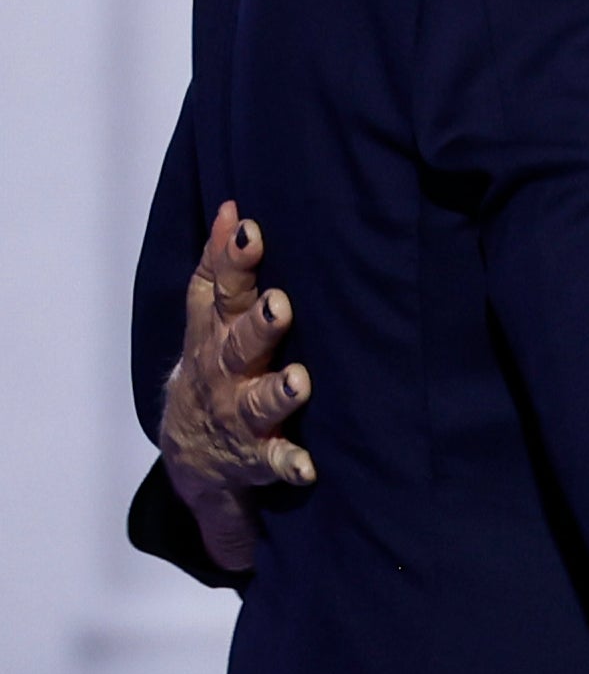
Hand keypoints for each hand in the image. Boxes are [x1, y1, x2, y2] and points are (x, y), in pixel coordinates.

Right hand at [159, 203, 316, 573]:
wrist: (194, 451)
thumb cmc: (215, 361)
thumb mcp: (210, 316)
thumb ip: (223, 266)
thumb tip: (232, 207)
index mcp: (215, 332)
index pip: (218, 293)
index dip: (231, 262)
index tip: (250, 231)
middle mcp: (224, 372)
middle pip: (238, 345)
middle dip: (259, 324)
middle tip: (280, 304)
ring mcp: (240, 415)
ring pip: (257, 402)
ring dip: (278, 392)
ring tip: (299, 382)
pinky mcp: (258, 454)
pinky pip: (274, 460)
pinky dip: (290, 464)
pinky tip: (308, 466)